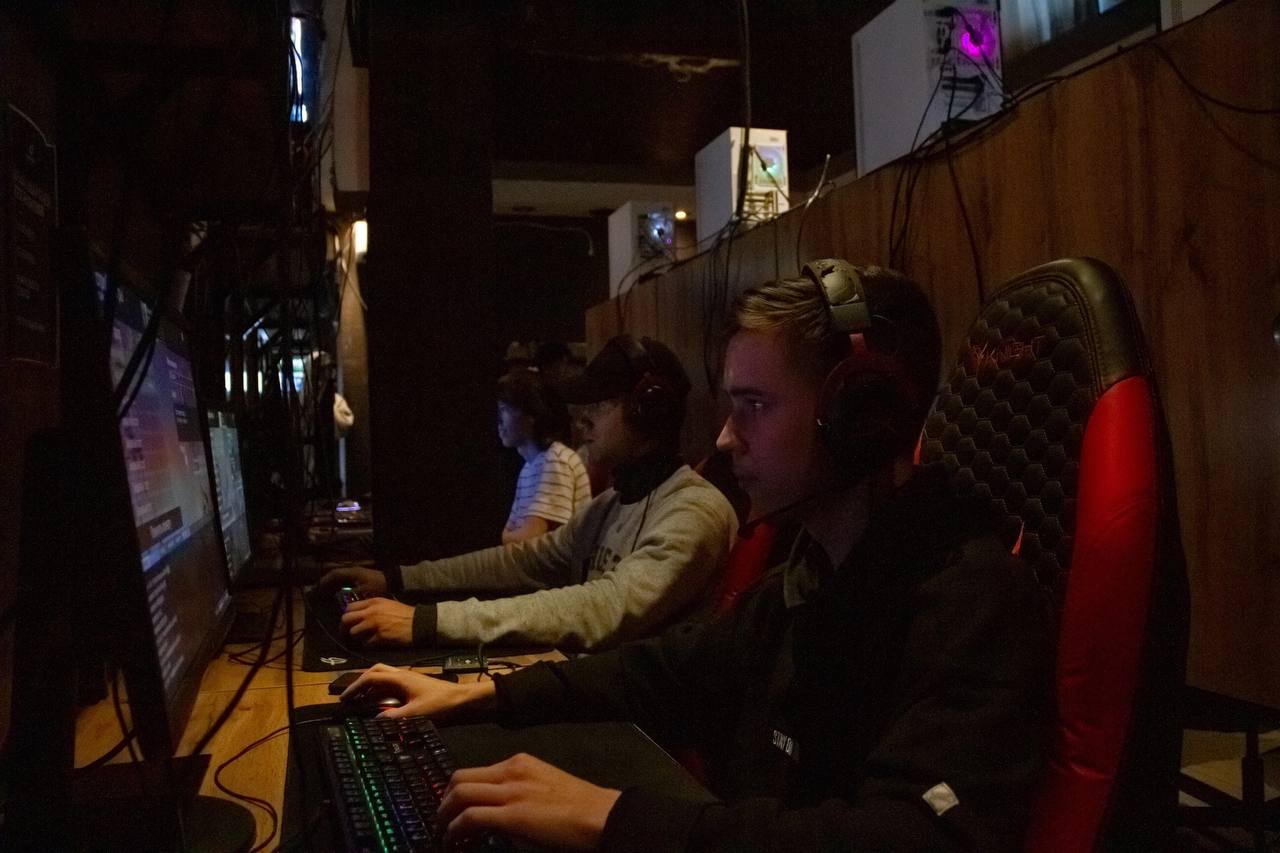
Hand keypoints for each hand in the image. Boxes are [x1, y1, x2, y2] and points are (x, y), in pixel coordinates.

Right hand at [316, 566, 387, 595]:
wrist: (392, 580)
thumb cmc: (379, 585)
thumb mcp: (365, 592)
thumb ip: (351, 595)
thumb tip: (340, 600)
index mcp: (352, 572)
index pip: (335, 574)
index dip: (325, 581)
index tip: (318, 588)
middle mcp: (352, 571)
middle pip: (336, 575)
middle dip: (327, 583)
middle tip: (319, 592)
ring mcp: (356, 573)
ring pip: (340, 578)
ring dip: (332, 584)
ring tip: (325, 593)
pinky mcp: (360, 577)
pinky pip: (345, 580)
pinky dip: (339, 586)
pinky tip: (337, 593)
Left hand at [340, 597, 414, 644]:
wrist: (419, 623)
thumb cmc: (404, 613)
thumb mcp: (387, 604)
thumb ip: (372, 607)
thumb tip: (359, 614)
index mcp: (373, 602)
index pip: (349, 607)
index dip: (346, 615)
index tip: (348, 622)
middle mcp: (371, 612)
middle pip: (346, 619)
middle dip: (344, 628)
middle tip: (347, 633)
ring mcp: (374, 624)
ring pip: (354, 632)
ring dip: (357, 637)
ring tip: (364, 638)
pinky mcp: (379, 637)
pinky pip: (366, 643)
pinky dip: (369, 644)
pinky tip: (375, 643)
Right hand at [341, 662, 494, 718]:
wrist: (460, 697)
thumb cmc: (440, 704)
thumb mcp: (415, 713)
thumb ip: (394, 717)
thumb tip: (375, 718)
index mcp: (400, 678)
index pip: (371, 677)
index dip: (355, 687)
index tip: (344, 698)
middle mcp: (401, 674)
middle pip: (374, 670)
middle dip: (359, 681)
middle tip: (350, 695)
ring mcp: (406, 678)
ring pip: (382, 675)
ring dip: (369, 684)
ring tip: (359, 698)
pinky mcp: (411, 683)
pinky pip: (389, 682)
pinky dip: (379, 688)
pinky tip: (377, 700)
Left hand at [439, 753, 620, 850]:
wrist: (601, 816)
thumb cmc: (581, 807)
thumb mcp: (545, 786)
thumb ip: (521, 790)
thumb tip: (500, 809)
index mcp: (520, 763)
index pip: (476, 771)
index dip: (457, 788)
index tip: (451, 805)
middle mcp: (512, 771)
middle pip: (460, 778)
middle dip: (444, 799)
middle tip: (440, 818)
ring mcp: (511, 792)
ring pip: (460, 794)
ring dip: (443, 815)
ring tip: (442, 832)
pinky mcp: (513, 816)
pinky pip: (470, 817)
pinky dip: (455, 829)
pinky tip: (453, 840)